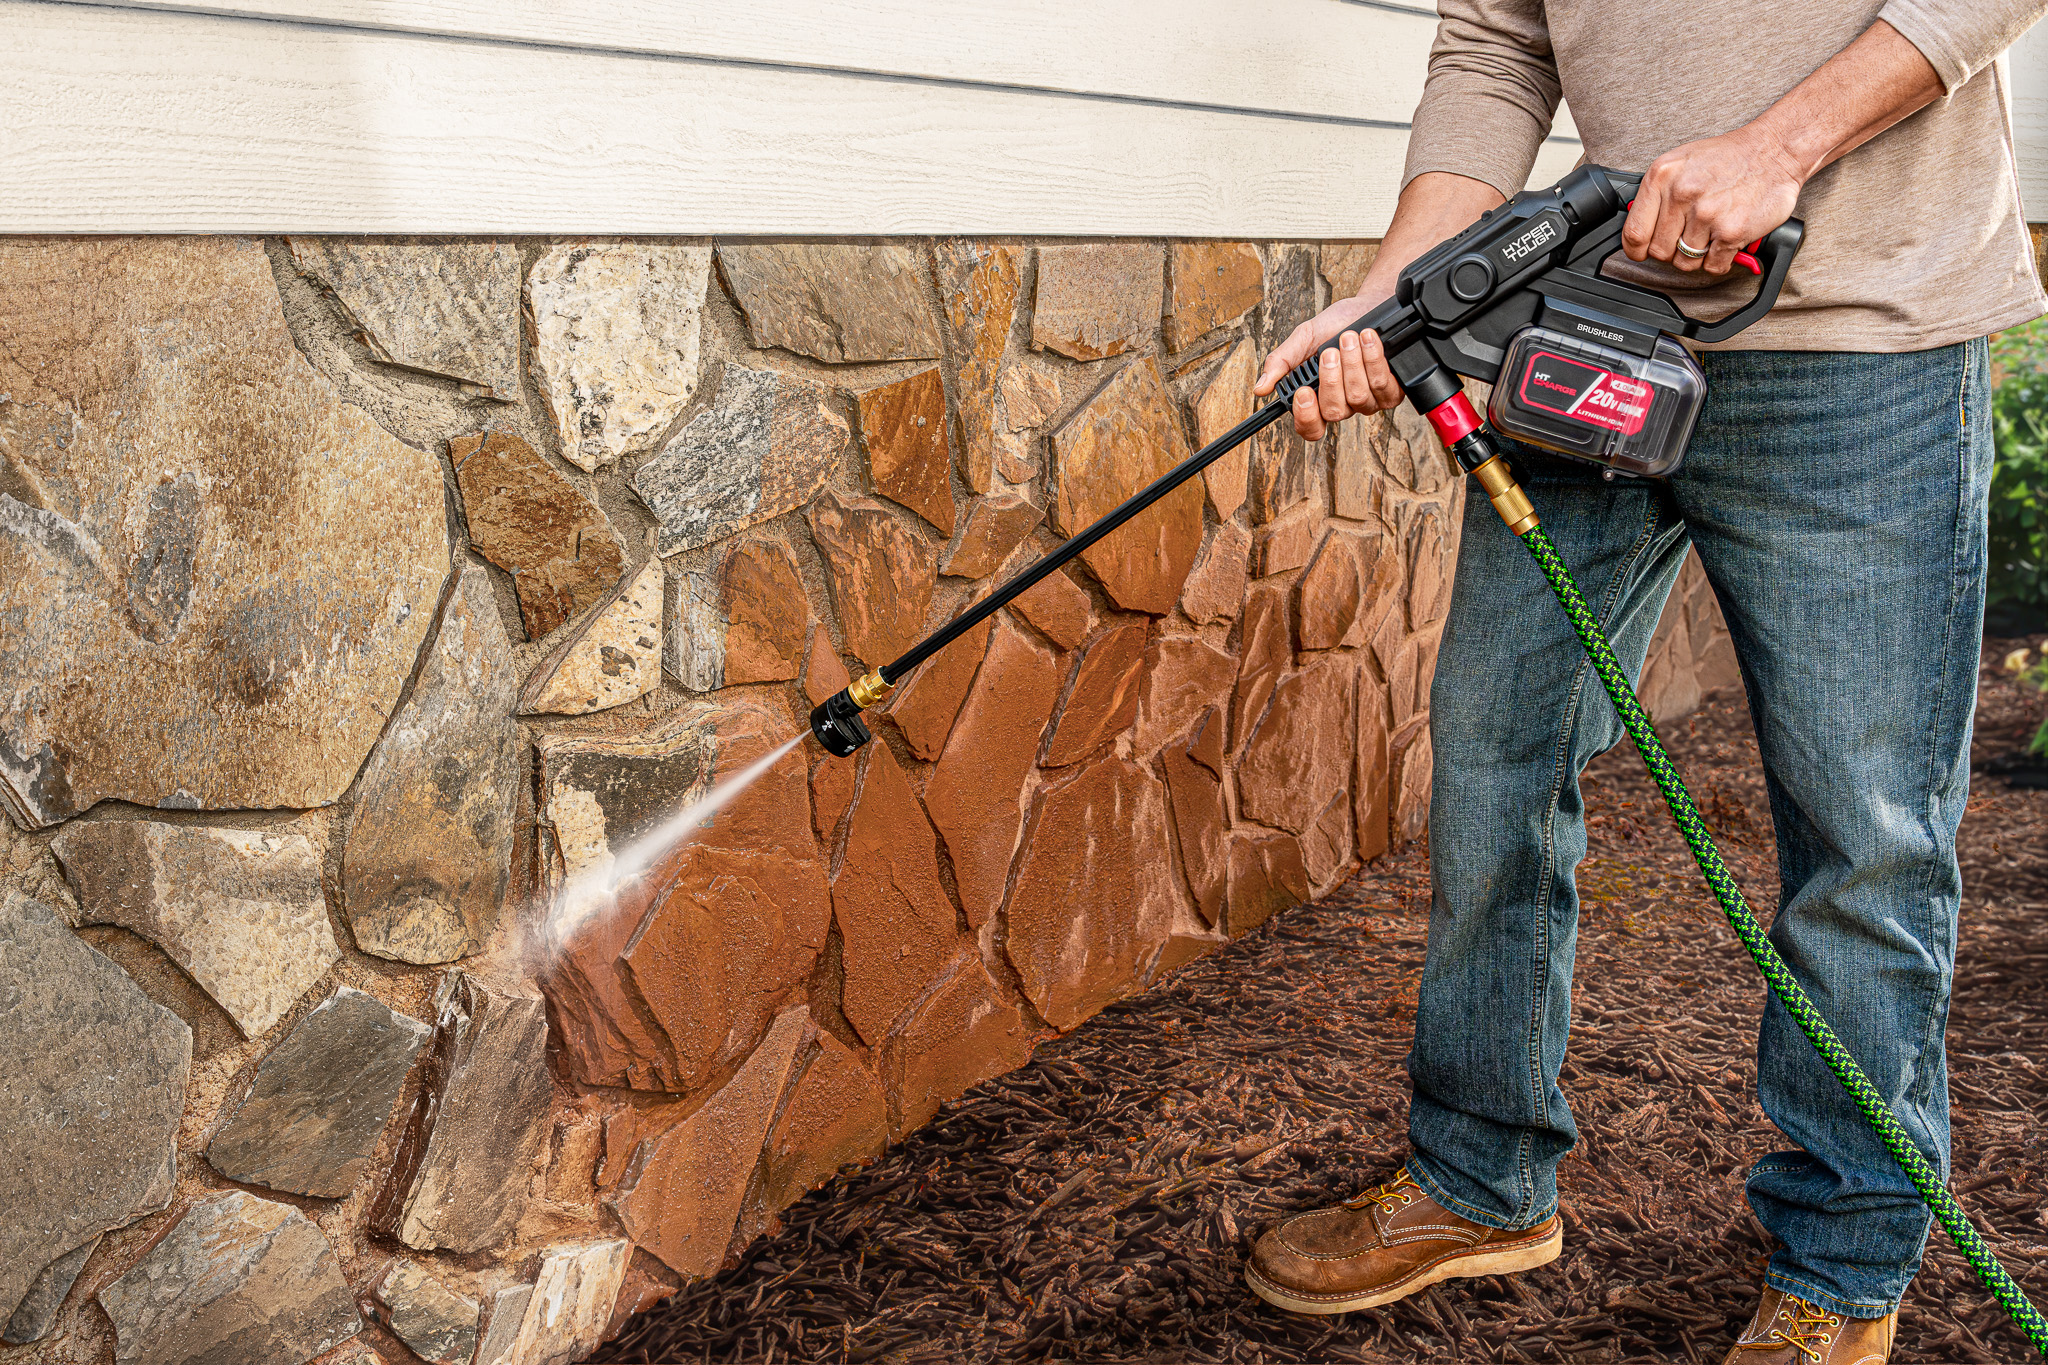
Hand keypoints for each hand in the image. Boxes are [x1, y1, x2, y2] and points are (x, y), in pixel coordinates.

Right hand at [1253, 289, 1403, 440]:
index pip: (1311, 428)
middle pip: (1334, 412)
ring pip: (1359, 397)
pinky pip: (1383, 387)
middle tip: (1330, 352)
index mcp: (1319, 398)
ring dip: (1354, 363)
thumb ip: (1282, 362)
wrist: (1369, 305)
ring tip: (1351, 337)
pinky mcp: (1392, 392)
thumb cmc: (1338, 323)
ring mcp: (1370, 401)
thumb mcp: (1304, 338)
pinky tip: (1369, 341)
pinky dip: (1374, 360)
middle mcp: (1345, 405)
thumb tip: (1260, 388)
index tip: (1303, 392)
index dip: (1306, 417)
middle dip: (1332, 378)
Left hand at [1623, 125, 1802, 275]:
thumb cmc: (1728, 158)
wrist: (1776, 150)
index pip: (1634, 233)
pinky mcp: (1732, 231)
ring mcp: (1707, 214)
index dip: (1637, 250)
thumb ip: (1657, 193)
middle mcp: (1682, 194)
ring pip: (1685, 262)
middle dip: (1672, 250)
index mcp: (1662, 176)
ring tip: (1710, 234)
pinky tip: (1725, 241)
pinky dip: (1719, 260)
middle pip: (1659, 252)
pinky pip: (1712, 267)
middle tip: (1689, 235)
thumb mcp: (1681, 162)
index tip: (1643, 252)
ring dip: (1697, 256)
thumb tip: (1638, 229)